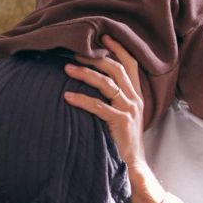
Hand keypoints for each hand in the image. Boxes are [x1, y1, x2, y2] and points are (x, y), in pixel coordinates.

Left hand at [63, 36, 167, 202]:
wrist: (133, 166)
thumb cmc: (124, 141)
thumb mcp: (123, 116)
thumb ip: (114, 99)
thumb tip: (93, 84)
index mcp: (136, 95)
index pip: (130, 64)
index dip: (118, 48)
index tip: (103, 36)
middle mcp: (135, 99)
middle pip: (116, 69)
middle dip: (95, 57)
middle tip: (74, 52)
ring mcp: (129, 110)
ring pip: (107, 83)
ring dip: (85, 73)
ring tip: (66, 69)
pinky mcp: (120, 122)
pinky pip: (99, 106)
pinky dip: (81, 100)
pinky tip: (66, 97)